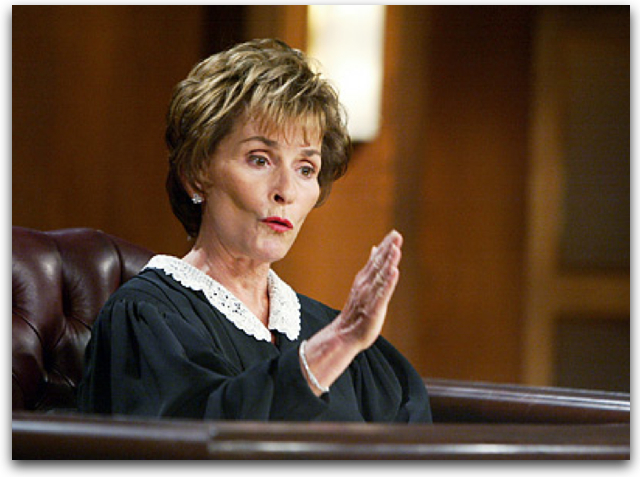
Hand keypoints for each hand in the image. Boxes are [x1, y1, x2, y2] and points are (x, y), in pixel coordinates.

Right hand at [334, 230, 402, 351]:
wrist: (344, 335)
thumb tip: (375, 248)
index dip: (385, 246)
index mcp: (363, 280)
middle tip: (397, 235)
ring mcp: (369, 297)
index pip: (375, 260)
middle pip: (378, 265)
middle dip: (388, 250)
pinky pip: (382, 295)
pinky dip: (388, 283)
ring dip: (388, 263)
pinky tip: (394, 273)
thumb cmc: (356, 312)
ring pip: (380, 277)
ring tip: (396, 250)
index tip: (395, 233)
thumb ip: (371, 267)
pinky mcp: (374, 310)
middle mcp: (365, 285)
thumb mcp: (364, 285)